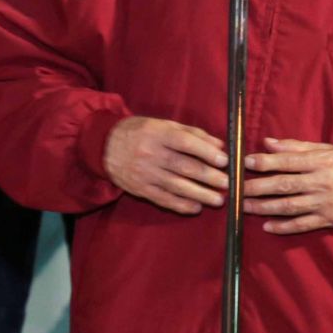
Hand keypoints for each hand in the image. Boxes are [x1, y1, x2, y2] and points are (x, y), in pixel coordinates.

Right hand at [102, 116, 227, 214]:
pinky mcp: (140, 189)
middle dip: (208, 177)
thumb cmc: (141, 132)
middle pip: (184, 167)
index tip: (225, 160)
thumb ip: (192, 133)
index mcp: (158, 134)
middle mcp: (151, 154)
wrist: (105, 146)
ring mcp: (145, 173)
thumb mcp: (164, 125)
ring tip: (217, 199)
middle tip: (227, 184)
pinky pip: (163, 199)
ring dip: (200, 194)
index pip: (185, 143)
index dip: (206, 152)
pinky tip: (196, 207)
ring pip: (176, 186)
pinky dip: (181, 205)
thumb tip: (218, 145)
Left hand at [242, 137, 332, 234]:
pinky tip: (267, 227)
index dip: (265, 162)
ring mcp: (324, 203)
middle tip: (236, 189)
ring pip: (289, 207)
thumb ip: (295, 147)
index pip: (288, 162)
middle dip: (258, 187)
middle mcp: (321, 182)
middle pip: (284, 185)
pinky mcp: (328, 219)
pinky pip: (302, 225)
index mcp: (320, 161)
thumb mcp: (326, 148)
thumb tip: (268, 143)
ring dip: (265, 208)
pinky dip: (284, 227)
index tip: (246, 163)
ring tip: (245, 207)